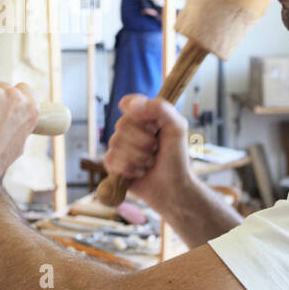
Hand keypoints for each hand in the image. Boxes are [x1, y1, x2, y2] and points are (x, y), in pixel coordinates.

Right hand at [102, 94, 193, 215]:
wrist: (173, 187)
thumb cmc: (176, 156)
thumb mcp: (177, 127)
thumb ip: (160, 108)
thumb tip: (133, 105)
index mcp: (144, 116)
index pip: (129, 102)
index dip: (136, 112)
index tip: (152, 124)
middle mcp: (129, 129)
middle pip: (122, 124)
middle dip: (143, 140)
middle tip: (156, 148)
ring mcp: (119, 146)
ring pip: (116, 143)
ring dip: (139, 156)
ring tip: (150, 162)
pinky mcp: (113, 163)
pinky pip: (111, 159)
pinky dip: (129, 168)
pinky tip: (140, 172)